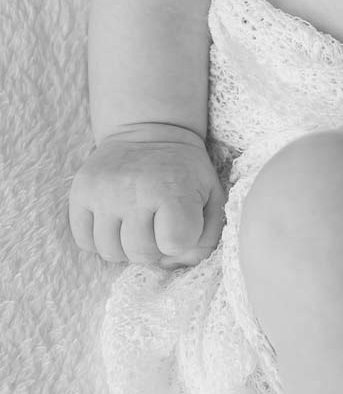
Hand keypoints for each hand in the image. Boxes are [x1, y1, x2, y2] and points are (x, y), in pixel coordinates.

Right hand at [68, 123, 225, 266]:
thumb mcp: (211, 196)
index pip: (174, 244)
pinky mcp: (80, 191)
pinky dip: (99, 240)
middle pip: (140, 253)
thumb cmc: (185, 171)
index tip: (179, 224)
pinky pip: (84, 241)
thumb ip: (205, 237)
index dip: (179, 242)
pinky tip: (114, 222)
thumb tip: (173, 264)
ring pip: (110, 252)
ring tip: (135, 225)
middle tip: (156, 226)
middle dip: (153, 249)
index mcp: (173, 189)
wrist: (149, 129)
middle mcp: (135, 190)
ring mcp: (104, 192)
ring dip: (125, 247)